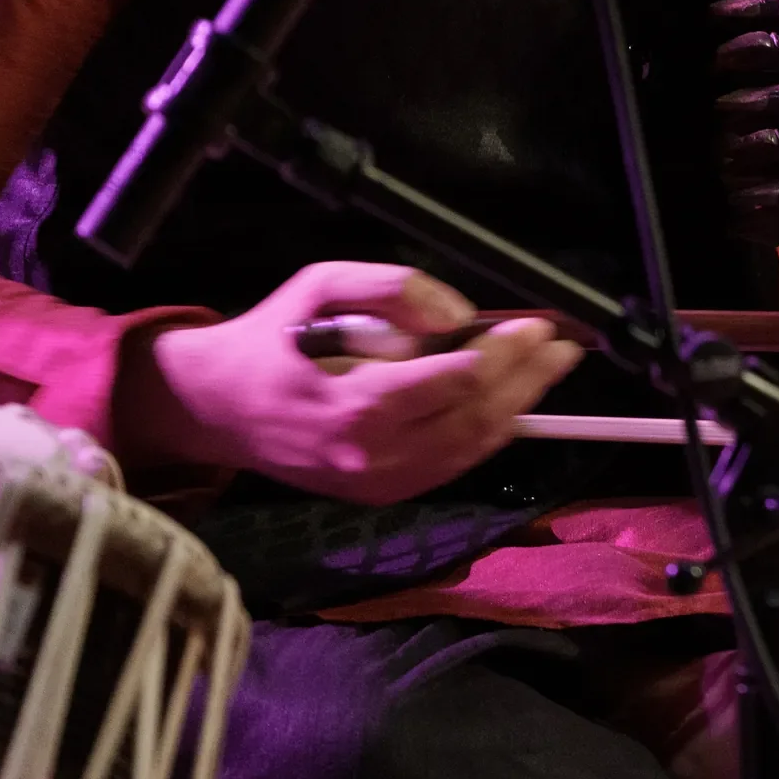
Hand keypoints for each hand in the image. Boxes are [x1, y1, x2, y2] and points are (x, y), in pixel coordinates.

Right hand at [116, 261, 580, 503]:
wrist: (218, 407)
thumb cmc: (272, 338)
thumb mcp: (320, 284)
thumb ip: (392, 289)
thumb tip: (458, 315)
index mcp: (355, 406)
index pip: (451, 383)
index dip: (502, 355)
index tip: (537, 325)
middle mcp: (372, 456)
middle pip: (472, 419)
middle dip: (524, 380)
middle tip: (560, 344)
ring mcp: (378, 483)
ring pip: (469, 449)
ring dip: (518, 408)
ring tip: (551, 368)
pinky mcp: (381, 493)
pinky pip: (450, 465)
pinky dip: (487, 435)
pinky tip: (513, 402)